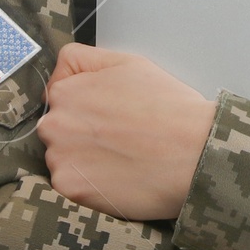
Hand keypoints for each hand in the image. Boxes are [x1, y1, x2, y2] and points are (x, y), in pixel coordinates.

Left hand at [38, 43, 218, 220]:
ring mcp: (60, 159)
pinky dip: (91, 186)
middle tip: (120, 139)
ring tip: (122, 160)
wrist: (194, 153)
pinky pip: (72, 186)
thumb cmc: (169, 108)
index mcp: (65, 92)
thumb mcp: (127, 63)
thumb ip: (83, 60)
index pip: (58, 97)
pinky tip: (118, 178)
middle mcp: (54, 124)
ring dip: (84, 161)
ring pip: (64, 159)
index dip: (88, 106)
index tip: (109, 116)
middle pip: (58, 130)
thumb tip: (59, 72)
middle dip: (81, 134)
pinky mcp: (71, 190)